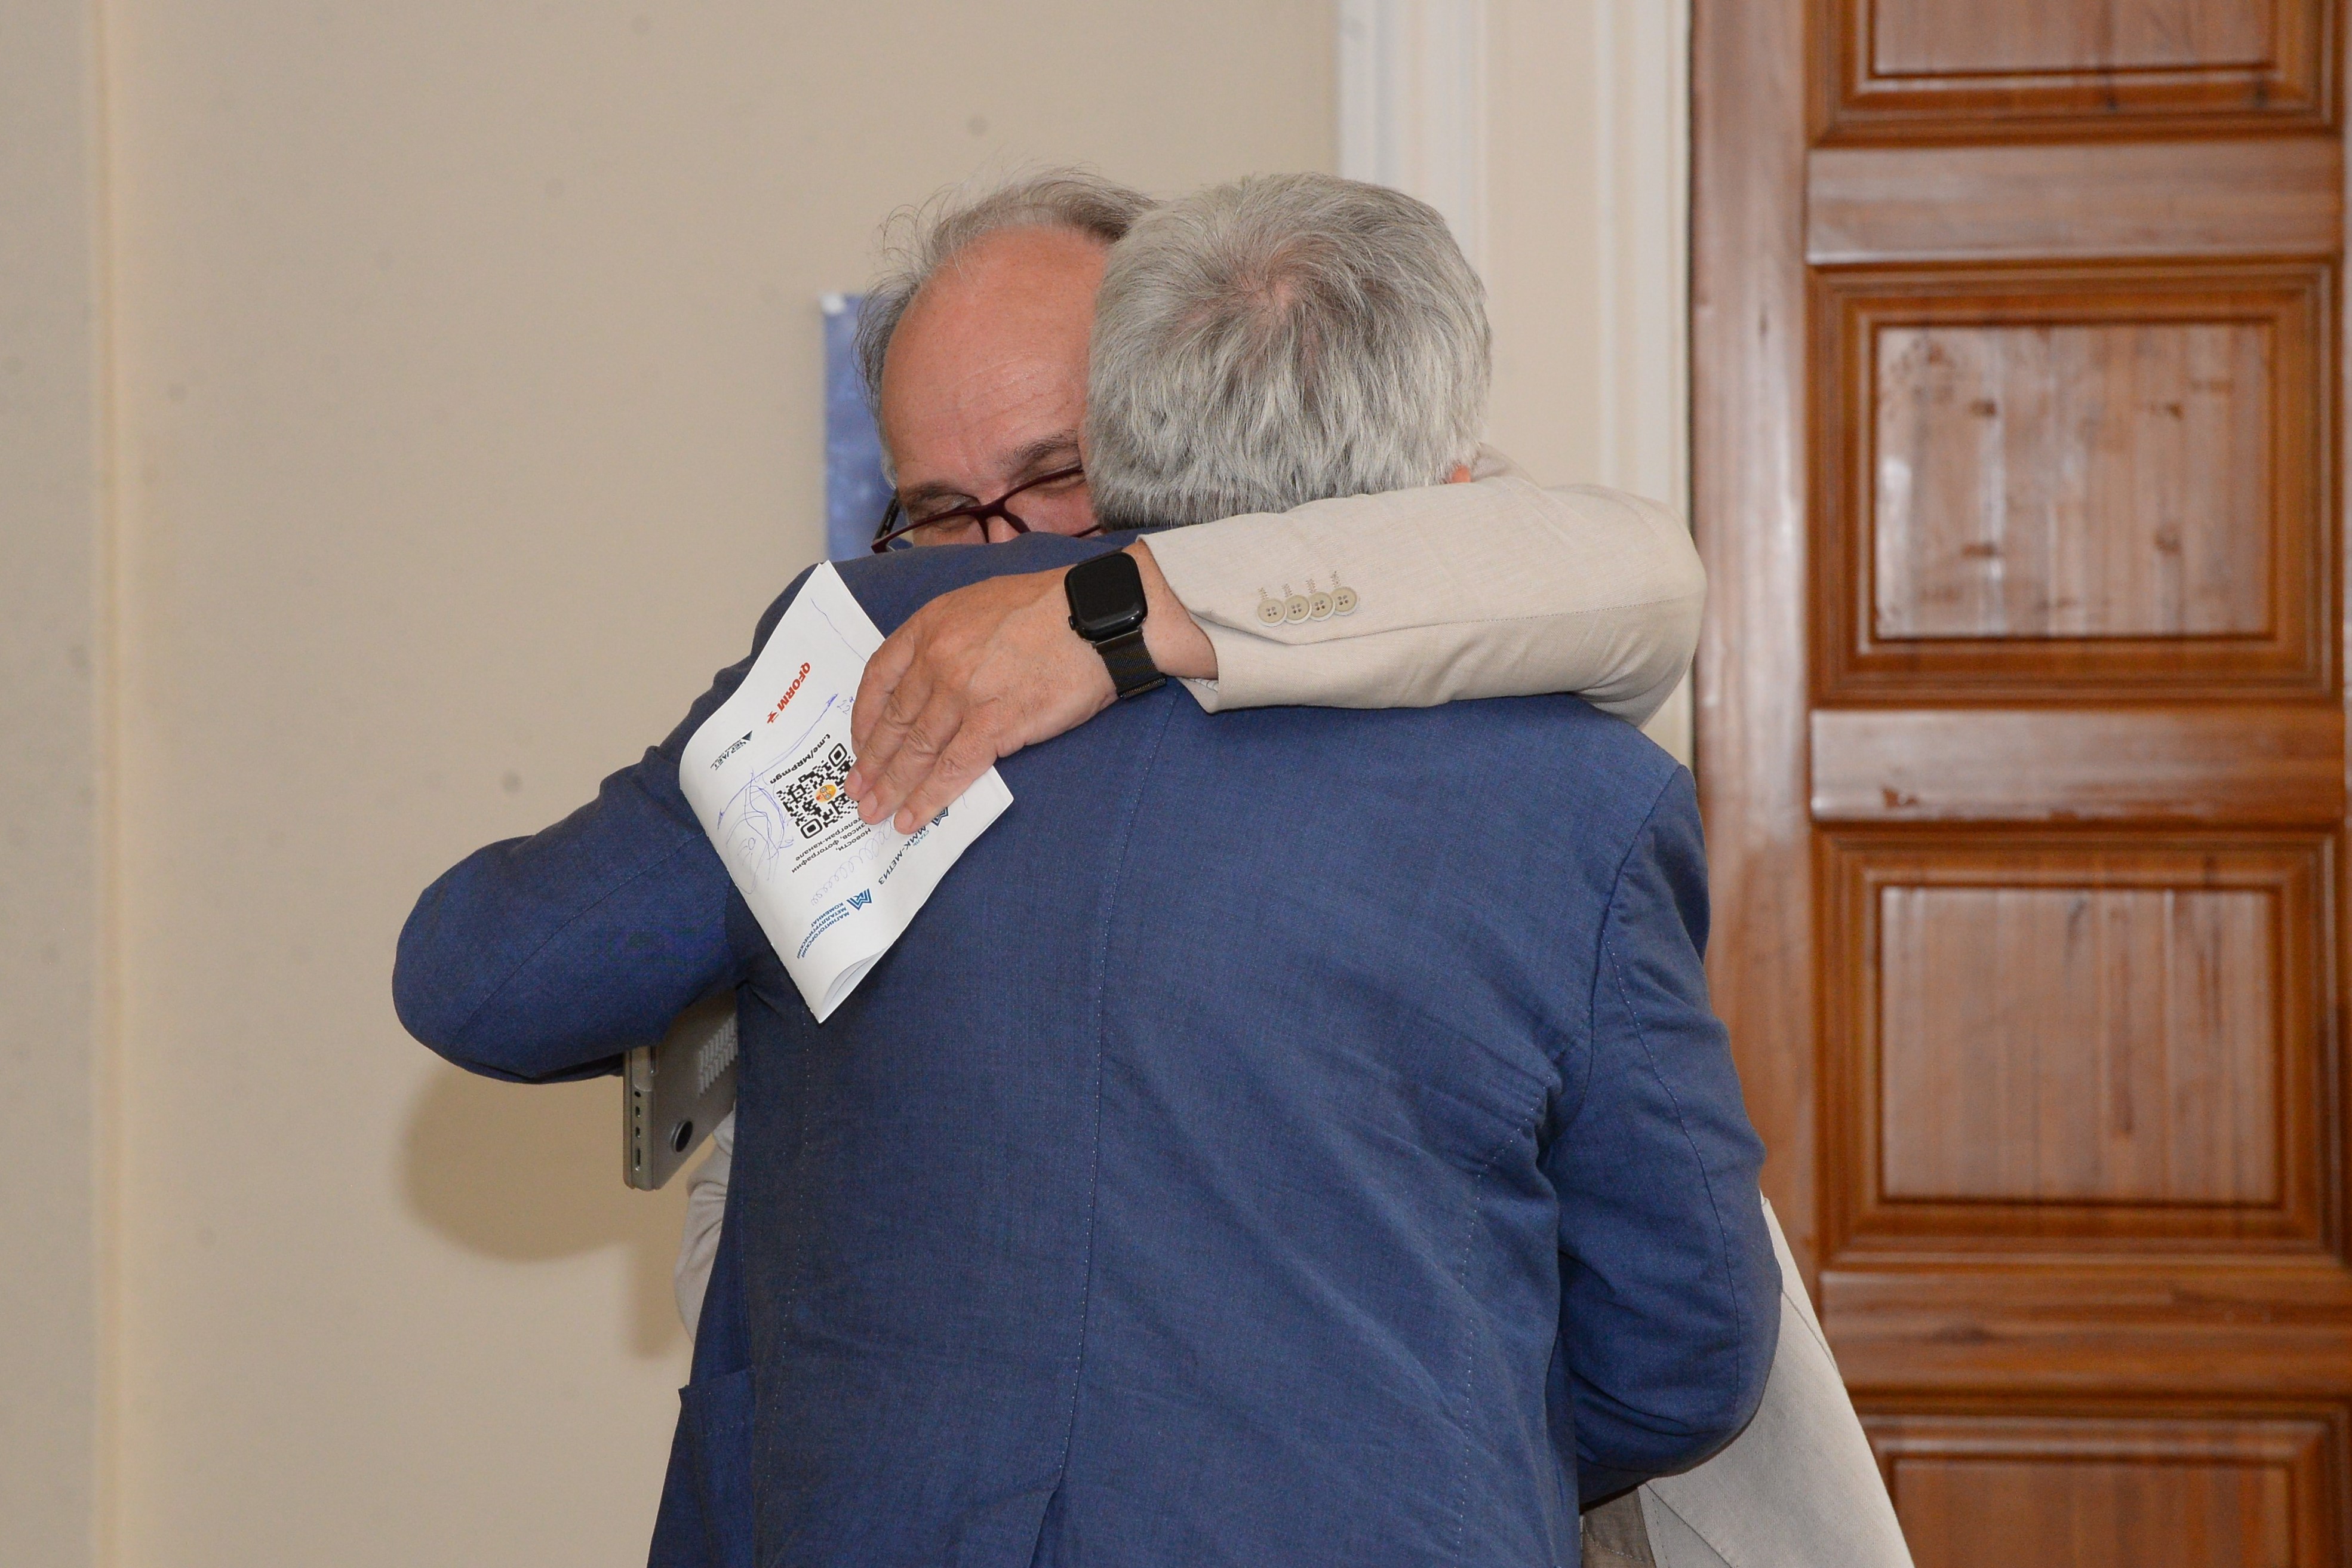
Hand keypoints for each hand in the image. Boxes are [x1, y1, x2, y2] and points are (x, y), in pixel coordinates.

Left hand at [846, 542, 1217, 831]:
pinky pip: (952, 769)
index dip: (865, 717)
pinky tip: (914, 816)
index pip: (879, 677)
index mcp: (931, 625)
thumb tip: (936, 677)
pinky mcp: (994, 724)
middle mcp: (937, 659)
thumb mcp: (982, 601)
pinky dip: (929, 797)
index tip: (859, 742)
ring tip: (876, 812)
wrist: (1096, 616)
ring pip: (917, 750)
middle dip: (871, 762)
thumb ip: (950, 635)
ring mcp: (963, 693)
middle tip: (858, 791)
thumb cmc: (1050, 606)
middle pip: (894, 721)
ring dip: (892, 787)